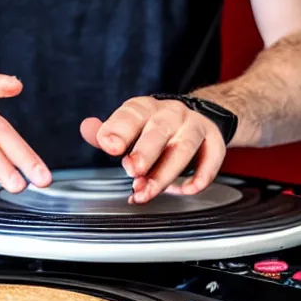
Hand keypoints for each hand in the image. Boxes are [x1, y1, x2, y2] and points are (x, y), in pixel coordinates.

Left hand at [80, 96, 225, 203]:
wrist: (196, 116)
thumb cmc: (153, 126)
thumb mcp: (129, 125)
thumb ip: (108, 132)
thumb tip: (86, 128)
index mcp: (144, 109)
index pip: (131, 115)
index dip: (119, 130)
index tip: (109, 146)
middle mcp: (170, 114)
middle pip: (158, 132)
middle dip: (145, 152)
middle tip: (131, 170)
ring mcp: (193, 127)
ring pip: (183, 148)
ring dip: (165, 173)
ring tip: (146, 192)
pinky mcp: (214, 142)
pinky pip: (212, 158)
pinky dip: (201, 176)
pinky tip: (186, 190)